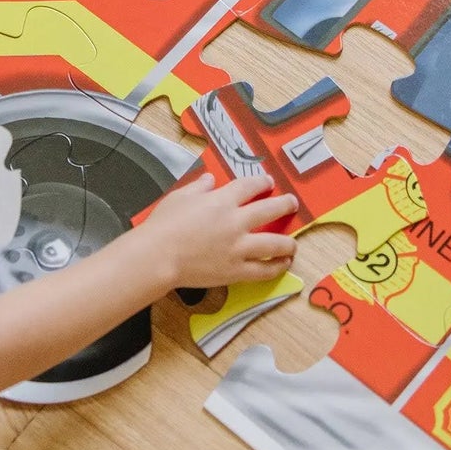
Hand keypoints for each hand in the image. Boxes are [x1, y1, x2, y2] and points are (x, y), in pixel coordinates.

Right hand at [136, 173, 299, 290]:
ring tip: (292, 243)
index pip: (250, 186)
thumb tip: (210, 179)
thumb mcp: (178, 197)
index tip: (268, 182)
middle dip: (285, 205)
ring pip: (276, 244)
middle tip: (292, 203)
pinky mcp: (237, 270)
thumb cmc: (163, 224)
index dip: (262, 182)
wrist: (158, 256)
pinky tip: (282, 264)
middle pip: (271, 210)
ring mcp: (240, 248)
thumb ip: (198, 187)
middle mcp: (236, 222)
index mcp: (221, 201)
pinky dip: (277, 267)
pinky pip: (265, 270)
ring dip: (289, 242)